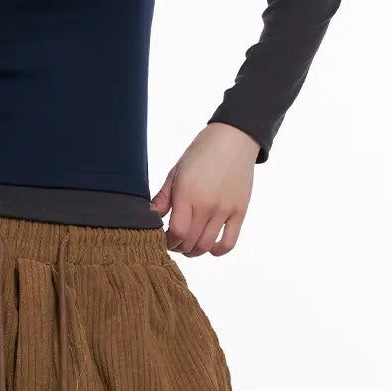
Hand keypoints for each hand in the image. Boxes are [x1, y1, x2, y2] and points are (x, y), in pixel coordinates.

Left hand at [152, 123, 259, 255]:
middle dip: (178, 247)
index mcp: (187, 194)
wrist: (234, 139)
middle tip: (175, 241)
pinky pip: (229, 242)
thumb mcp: (176, 171)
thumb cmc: (201, 153)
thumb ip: (163, 197)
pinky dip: (217, 251)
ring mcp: (224, 210)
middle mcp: (206, 205)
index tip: (165, 238)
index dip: (168, 241)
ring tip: (189, 245)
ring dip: (194, 251)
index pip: (176, 232)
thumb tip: (150, 217)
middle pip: (189, 242)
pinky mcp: (240, 212)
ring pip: (206, 245)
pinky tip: (210, 247)